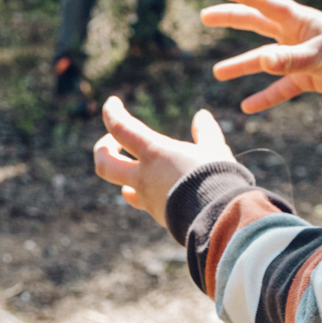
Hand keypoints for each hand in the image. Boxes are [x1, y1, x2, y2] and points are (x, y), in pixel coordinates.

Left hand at [93, 98, 232, 227]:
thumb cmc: (217, 178)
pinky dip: (144, 193)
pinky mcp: (158, 215)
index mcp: (154, 153)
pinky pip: (142, 202)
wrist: (218, 219)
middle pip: (104, 164)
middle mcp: (144, 176)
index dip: (111, 113)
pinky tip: (155, 190)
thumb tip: (202, 116)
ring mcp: (148, 199)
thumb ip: (206, 132)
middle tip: (113, 142)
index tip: (112, 103)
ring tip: (134, 167)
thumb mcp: (214, 150)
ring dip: (124, 174)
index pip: (120, 128)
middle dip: (102, 150)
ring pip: (122, 188)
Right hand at [201, 0, 321, 112]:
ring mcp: (301, 56)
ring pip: (264, 59)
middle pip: (257, 24)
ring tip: (218, 72)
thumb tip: (263, 60)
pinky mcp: (309, 78)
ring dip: (242, 65)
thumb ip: (290, 60)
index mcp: (299, 20)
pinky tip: (248, 107)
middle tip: (205, 17)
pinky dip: (266, 96)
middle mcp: (297, 34)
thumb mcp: (320, 56)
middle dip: (232, 19)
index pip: (263, 2)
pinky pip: (281, 87)